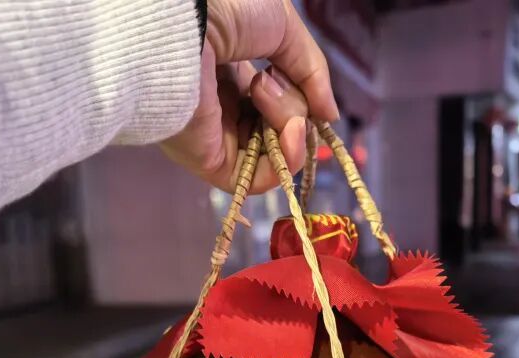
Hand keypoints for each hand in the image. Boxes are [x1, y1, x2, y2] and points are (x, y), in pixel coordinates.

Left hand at [160, 0, 338, 193]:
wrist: (189, 18)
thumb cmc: (228, 10)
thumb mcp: (284, 29)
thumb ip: (313, 74)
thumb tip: (330, 116)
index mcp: (234, 74)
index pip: (276, 105)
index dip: (300, 104)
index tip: (315, 97)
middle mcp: (224, 107)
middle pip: (278, 130)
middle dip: (292, 107)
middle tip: (271, 78)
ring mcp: (216, 136)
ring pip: (272, 155)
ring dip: (289, 126)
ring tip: (266, 93)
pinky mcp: (208, 160)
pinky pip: (255, 179)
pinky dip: (284, 162)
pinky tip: (291, 133)